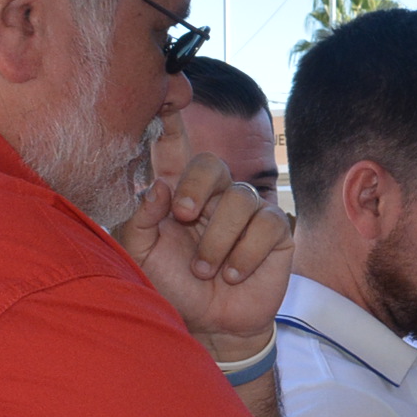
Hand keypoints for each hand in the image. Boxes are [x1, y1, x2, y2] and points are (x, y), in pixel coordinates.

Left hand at [112, 123, 292, 357]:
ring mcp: (246, 211)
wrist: (214, 324)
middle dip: (197, 187)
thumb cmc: (175, 287)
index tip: (169, 91)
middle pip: (210, 163)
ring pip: (238, 199)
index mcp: (176, 194)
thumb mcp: (144, 256)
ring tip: (206, 270)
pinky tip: (233, 276)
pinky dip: (244, 255)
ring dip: (217, 242)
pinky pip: (265, 225)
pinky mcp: (275, 231)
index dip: (172, 116)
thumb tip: (159, 186)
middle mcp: (212, 196)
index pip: (174, 147)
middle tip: (184, 217)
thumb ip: (141, 221)